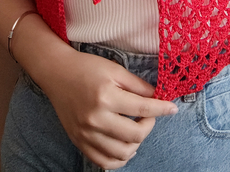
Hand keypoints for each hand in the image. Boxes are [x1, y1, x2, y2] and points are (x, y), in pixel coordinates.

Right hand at [42, 49, 178, 169]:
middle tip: (149, 115)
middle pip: (135, 135)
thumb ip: (137, 84)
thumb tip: (157, 97)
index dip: (161, 109)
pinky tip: (125, 145)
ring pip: (122, 153)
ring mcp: (86, 134)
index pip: (142, 108)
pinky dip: (119, 159)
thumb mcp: (115, 69)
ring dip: (136, 143)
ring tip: (137, 129)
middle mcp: (96, 118)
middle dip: (150, 125)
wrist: (57, 73)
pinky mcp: (79, 142)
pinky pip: (104, 162)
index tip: (172, 108)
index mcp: (106, 96)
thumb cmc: (87, 67)